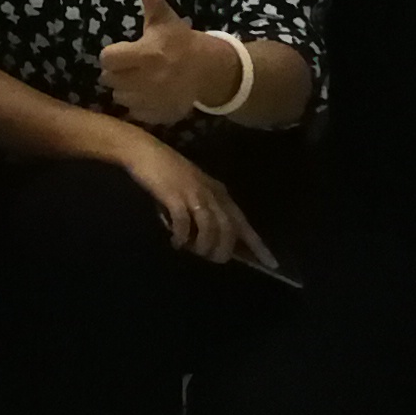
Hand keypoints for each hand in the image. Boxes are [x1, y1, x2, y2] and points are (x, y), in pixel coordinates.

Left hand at [98, 0, 232, 130]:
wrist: (210, 70)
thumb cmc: (181, 41)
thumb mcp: (165, 19)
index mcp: (146, 54)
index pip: (108, 59)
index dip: (112, 54)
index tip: (123, 51)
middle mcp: (148, 80)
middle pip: (110, 80)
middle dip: (117, 72)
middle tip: (130, 66)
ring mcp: (154, 100)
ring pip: (120, 97)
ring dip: (125, 89)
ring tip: (138, 79)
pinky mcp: (160, 115)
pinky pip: (135, 113)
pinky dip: (138, 105)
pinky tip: (148, 94)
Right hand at [112, 127, 274, 267]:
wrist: (144, 150)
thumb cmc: (167, 171)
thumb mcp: (194, 189)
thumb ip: (204, 209)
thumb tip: (210, 240)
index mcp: (219, 192)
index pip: (243, 223)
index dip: (257, 244)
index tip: (271, 264)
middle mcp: (211, 193)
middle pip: (228, 228)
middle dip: (223, 249)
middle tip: (212, 259)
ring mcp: (193, 193)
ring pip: (210, 227)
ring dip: (203, 245)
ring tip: (193, 251)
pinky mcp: (175, 195)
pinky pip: (184, 223)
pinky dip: (181, 236)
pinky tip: (175, 242)